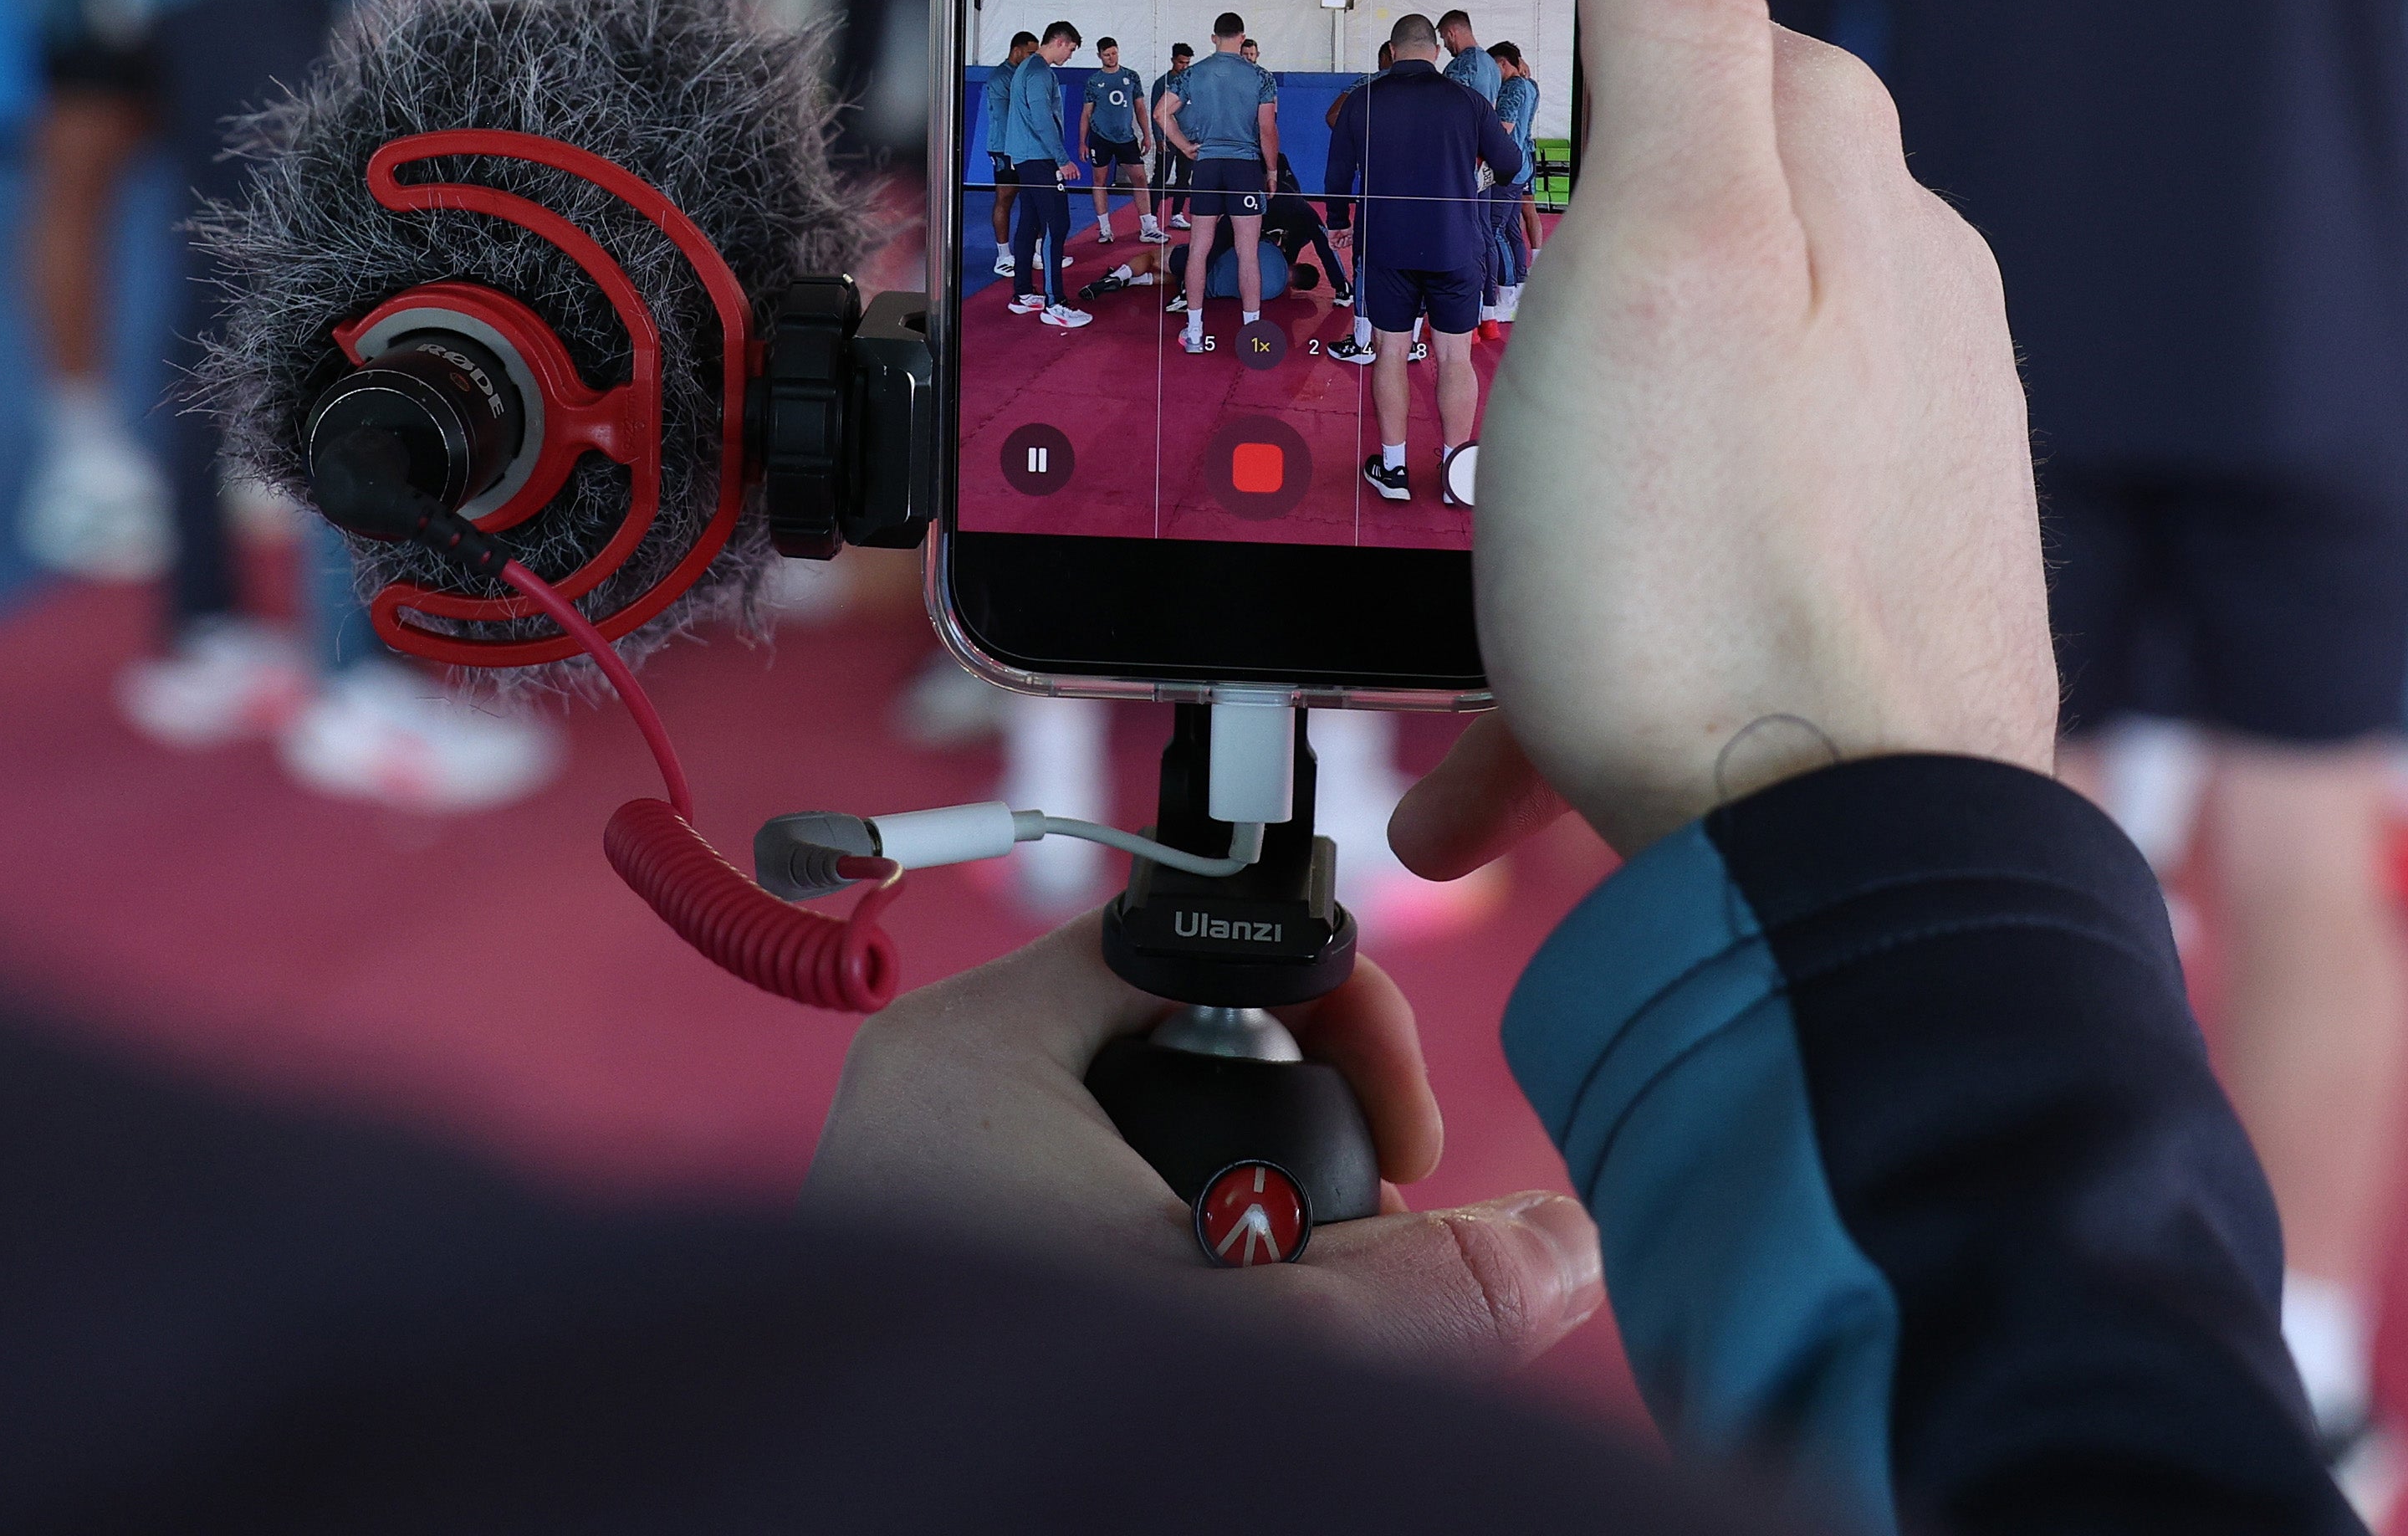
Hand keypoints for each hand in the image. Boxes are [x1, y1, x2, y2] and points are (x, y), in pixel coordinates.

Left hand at [810, 913, 1603, 1379]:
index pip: (1199, 932)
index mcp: (975, 1047)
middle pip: (1182, 1043)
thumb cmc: (1013, 1434)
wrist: (847, 1528)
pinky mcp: (933, 1270)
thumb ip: (1430, 1289)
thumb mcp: (1264, 1343)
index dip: (1334, 1007)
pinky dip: (1175, 1273)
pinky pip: (1086, 1222)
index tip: (1399, 1135)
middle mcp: (933, 1093)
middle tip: (1356, 1251)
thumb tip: (1559, 1246)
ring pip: (1140, 1148)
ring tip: (1298, 1319)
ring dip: (1243, 1221)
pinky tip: (1225, 1354)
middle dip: (1297, 1136)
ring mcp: (925, 1184)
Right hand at [1399, 0, 2053, 878]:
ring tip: (1451, 573)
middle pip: (1689, 226)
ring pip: (1676, 416)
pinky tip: (1495, 728)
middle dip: (1549, 287)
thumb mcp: (1664, 243)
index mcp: (1859, 199)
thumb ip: (1676, 25)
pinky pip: (1693, 580)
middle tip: (1427, 349)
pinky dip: (1586, 636)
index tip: (1454, 113)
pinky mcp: (1866, 607)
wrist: (1828, 886)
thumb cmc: (1712, 566)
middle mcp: (1907, 315)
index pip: (1715, 36)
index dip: (1570, 62)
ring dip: (1552, 483)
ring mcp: (1896, 468)